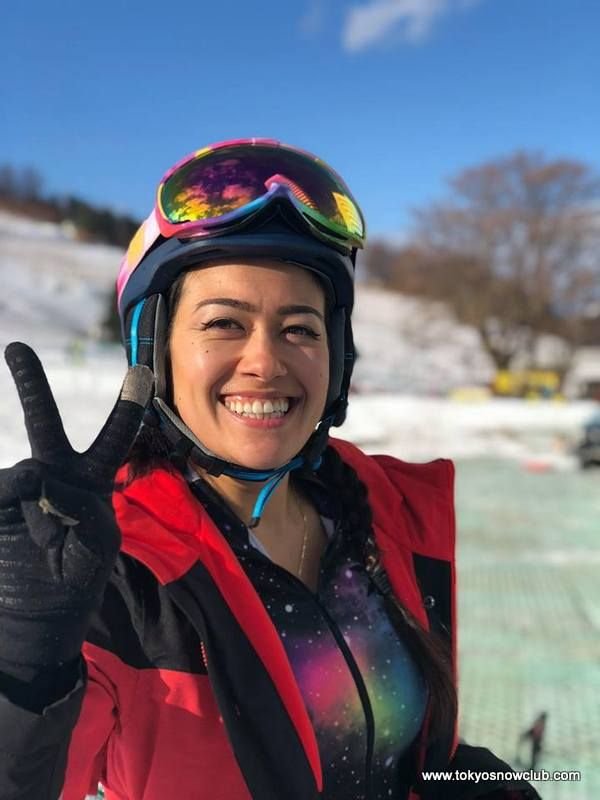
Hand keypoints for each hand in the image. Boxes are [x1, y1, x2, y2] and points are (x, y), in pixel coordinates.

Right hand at [0, 342, 152, 679]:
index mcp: (92, 484)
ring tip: (42, 547)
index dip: (127, 408)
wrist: (31, 622)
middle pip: (46, 426)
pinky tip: (22, 538)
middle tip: (17, 349)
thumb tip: (37, 475)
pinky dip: (12, 508)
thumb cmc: (73, 585)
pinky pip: (5, 495)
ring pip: (25, 480)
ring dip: (36, 517)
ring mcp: (20, 491)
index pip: (113, 440)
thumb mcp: (94, 554)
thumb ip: (80, 513)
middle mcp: (55, 477)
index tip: (140, 373)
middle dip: (31, 386)